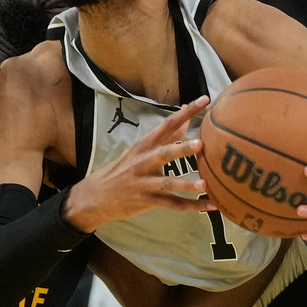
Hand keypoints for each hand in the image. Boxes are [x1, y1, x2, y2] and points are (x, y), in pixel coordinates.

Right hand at [62, 97, 214, 232]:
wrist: (95, 195)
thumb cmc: (124, 169)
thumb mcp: (141, 150)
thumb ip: (165, 137)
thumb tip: (186, 121)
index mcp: (145, 145)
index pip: (167, 124)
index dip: (186, 112)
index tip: (205, 100)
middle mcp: (144, 162)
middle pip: (164, 153)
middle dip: (181, 148)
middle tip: (201, 143)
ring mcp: (144, 183)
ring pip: (167, 183)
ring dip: (186, 184)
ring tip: (205, 184)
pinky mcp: (146, 201)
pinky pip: (172, 205)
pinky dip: (192, 206)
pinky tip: (211, 206)